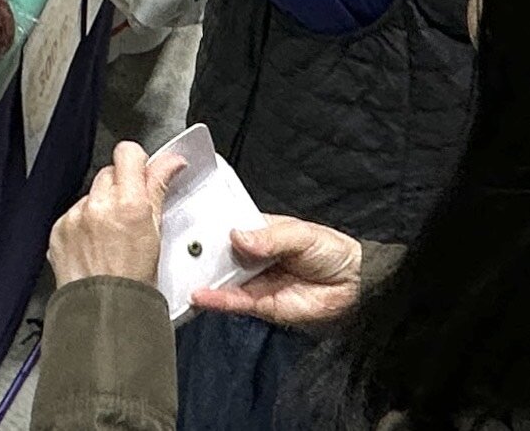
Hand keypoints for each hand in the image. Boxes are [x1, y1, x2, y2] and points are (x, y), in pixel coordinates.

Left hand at [48, 142, 186, 285]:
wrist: (103, 310)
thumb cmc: (133, 281)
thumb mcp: (156, 232)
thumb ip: (158, 188)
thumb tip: (170, 162)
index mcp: (128, 204)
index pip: (128, 153)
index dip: (137, 162)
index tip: (142, 173)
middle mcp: (98, 205)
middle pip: (110, 172)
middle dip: (121, 187)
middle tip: (130, 213)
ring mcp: (75, 217)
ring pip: (92, 193)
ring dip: (101, 205)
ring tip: (111, 235)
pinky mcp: (59, 229)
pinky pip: (74, 212)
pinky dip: (83, 223)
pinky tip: (94, 244)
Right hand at [189, 217, 362, 327]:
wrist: (354, 286)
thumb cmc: (332, 251)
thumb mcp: (301, 235)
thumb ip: (270, 237)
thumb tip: (238, 237)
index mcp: (261, 231)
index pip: (230, 227)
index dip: (210, 227)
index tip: (186, 224)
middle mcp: (253, 256)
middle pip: (221, 254)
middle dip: (201, 254)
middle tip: (175, 251)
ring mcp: (254, 280)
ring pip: (223, 278)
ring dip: (204, 278)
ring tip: (180, 274)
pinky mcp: (259, 304)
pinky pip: (234, 301)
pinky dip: (217, 300)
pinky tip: (201, 296)